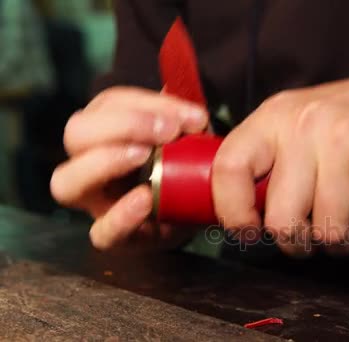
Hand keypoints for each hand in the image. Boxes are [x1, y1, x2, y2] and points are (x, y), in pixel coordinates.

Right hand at [51, 87, 207, 253]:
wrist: (191, 214)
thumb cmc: (182, 165)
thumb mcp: (185, 135)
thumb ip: (178, 113)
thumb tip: (175, 82)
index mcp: (106, 129)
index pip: (110, 104)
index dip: (149, 104)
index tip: (194, 116)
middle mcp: (89, 161)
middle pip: (77, 133)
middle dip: (123, 125)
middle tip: (168, 131)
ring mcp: (96, 202)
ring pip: (66, 181)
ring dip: (104, 162)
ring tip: (144, 156)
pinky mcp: (113, 237)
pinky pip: (100, 232)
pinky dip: (121, 216)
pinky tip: (145, 201)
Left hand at [212, 60, 348, 257]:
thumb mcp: (308, 120)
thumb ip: (277, 158)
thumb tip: (252, 214)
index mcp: (276, 116)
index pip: (229, 168)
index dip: (232, 212)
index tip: (249, 233)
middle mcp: (303, 125)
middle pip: (281, 219)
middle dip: (298, 244)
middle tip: (311, 239)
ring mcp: (342, 142)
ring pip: (328, 231)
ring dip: (342, 243)